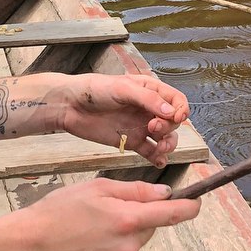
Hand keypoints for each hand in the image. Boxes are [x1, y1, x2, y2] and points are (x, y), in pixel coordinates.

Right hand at [15, 178, 200, 250]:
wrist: (30, 245)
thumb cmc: (59, 211)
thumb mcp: (97, 188)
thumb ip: (134, 191)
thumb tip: (164, 193)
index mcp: (128, 220)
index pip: (172, 214)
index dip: (190, 206)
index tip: (198, 202)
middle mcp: (129, 246)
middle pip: (151, 226)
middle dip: (141, 214)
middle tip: (112, 204)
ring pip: (135, 240)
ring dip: (125, 229)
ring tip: (94, 222)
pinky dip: (113, 243)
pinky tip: (89, 238)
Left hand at [59, 73, 188, 167]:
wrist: (70, 106)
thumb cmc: (94, 89)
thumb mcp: (122, 88)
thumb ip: (147, 99)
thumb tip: (170, 112)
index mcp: (150, 90)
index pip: (176, 100)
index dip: (180, 110)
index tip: (175, 117)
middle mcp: (148, 109)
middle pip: (173, 121)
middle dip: (168, 127)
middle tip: (152, 128)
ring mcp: (140, 126)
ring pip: (165, 138)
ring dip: (167, 145)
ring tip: (158, 148)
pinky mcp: (131, 141)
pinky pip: (150, 152)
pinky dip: (158, 158)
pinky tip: (158, 161)